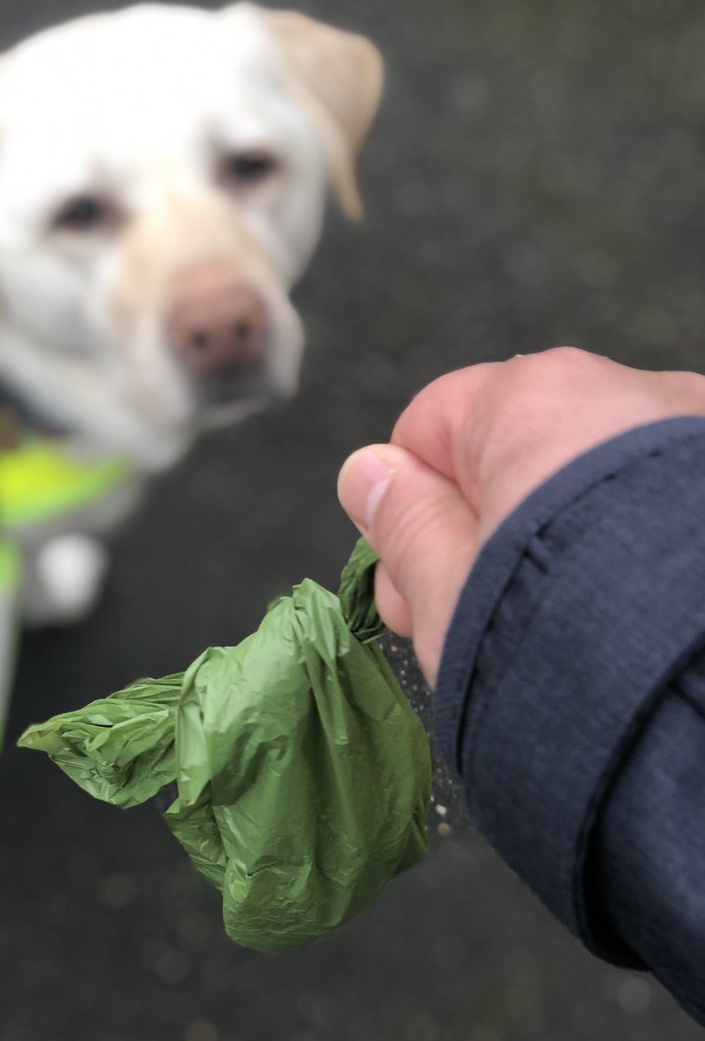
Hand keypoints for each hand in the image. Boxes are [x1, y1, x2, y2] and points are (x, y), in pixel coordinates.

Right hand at [338, 348, 704, 684]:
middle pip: (515, 455)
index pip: (431, 426)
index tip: (412, 585)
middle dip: (484, 536)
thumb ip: (402, 521)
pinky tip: (622, 628)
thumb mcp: (448, 592)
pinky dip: (626, 559)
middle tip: (474, 624)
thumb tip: (368, 474)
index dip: (407, 511)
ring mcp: (699, 438)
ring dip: (558, 550)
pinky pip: (651, 513)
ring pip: (587, 489)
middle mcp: (632, 392)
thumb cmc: (572, 648)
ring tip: (558, 636)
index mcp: (538, 398)